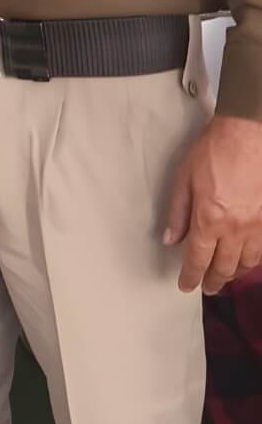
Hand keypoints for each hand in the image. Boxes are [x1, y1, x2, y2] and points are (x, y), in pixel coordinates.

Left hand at [164, 114, 261, 294]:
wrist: (248, 135)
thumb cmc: (213, 152)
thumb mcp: (183, 179)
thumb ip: (177, 212)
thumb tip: (169, 239)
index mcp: (209, 219)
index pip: (197, 258)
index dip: (190, 276)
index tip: (185, 286)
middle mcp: (236, 229)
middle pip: (224, 267)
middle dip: (213, 281)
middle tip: (206, 288)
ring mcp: (258, 226)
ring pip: (247, 263)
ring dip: (234, 274)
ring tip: (224, 278)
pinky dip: (253, 260)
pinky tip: (245, 261)